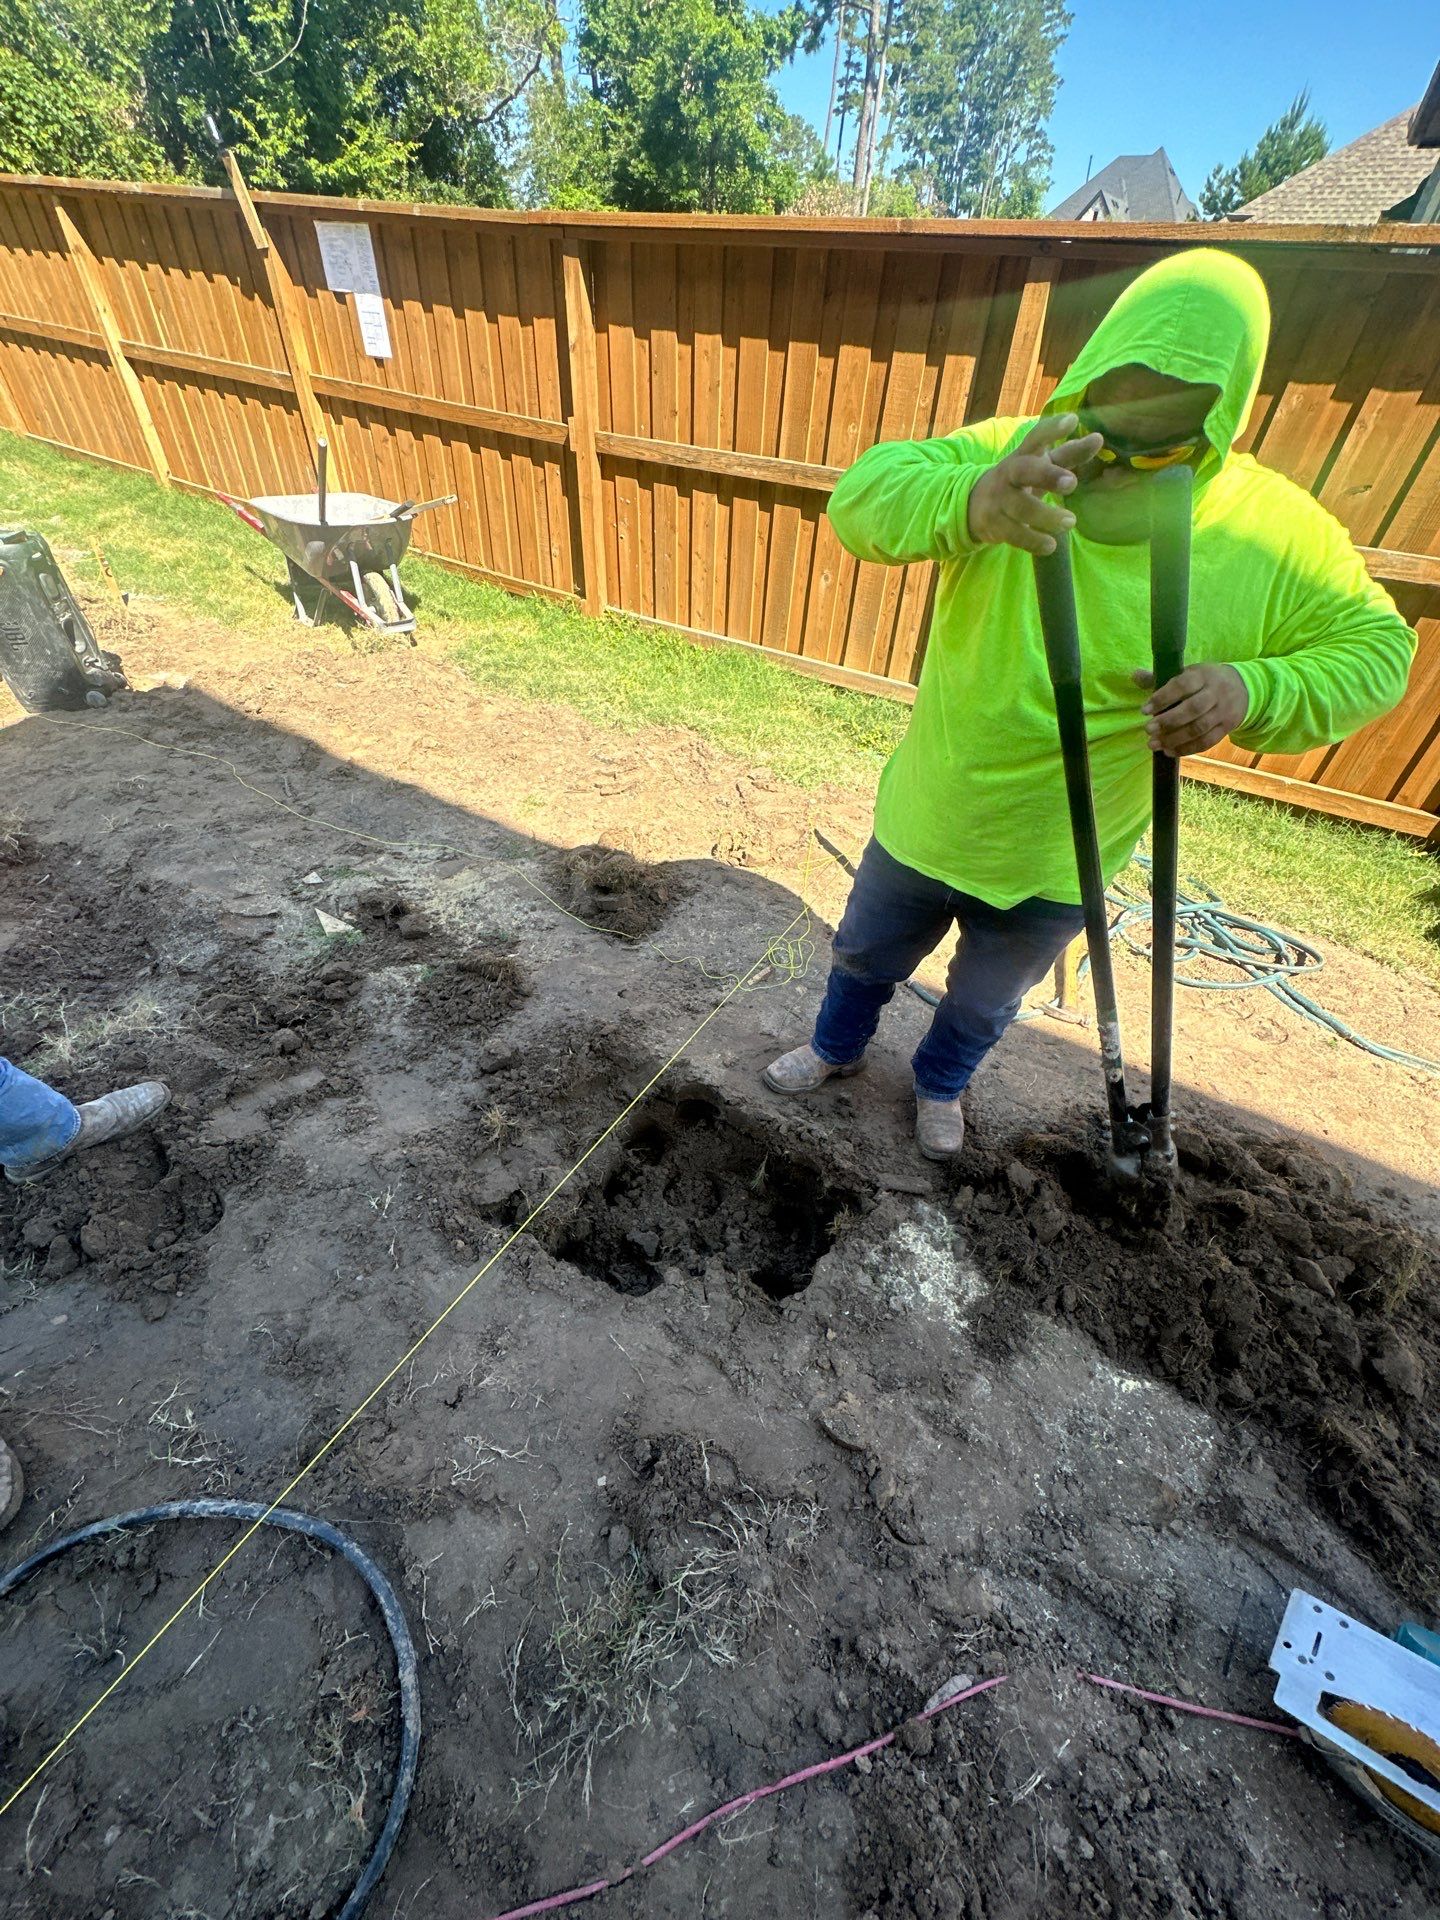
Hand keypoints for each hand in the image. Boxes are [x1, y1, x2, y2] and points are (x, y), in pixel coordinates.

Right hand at [967, 414, 1103, 554]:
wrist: (973, 505)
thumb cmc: (1019, 481)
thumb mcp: (1040, 465)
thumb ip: (1069, 454)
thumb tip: (1099, 439)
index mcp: (1023, 455)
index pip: (1036, 437)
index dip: (1052, 429)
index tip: (1072, 420)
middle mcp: (1009, 474)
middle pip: (1024, 470)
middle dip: (1047, 475)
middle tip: (1072, 483)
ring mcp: (999, 500)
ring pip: (1021, 507)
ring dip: (1046, 516)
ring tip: (1070, 522)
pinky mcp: (995, 525)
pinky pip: (1014, 534)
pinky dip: (1032, 541)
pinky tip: (1050, 546)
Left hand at [1134, 663, 1248, 755]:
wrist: (1243, 689)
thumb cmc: (1205, 681)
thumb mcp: (1188, 673)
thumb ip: (1161, 677)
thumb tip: (1135, 675)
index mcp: (1203, 675)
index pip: (1183, 685)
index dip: (1163, 698)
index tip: (1144, 710)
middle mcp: (1216, 693)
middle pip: (1192, 709)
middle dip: (1168, 721)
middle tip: (1148, 730)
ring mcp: (1223, 712)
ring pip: (1199, 728)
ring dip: (1175, 739)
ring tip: (1154, 744)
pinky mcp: (1226, 728)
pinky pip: (1207, 742)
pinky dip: (1187, 749)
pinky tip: (1169, 751)